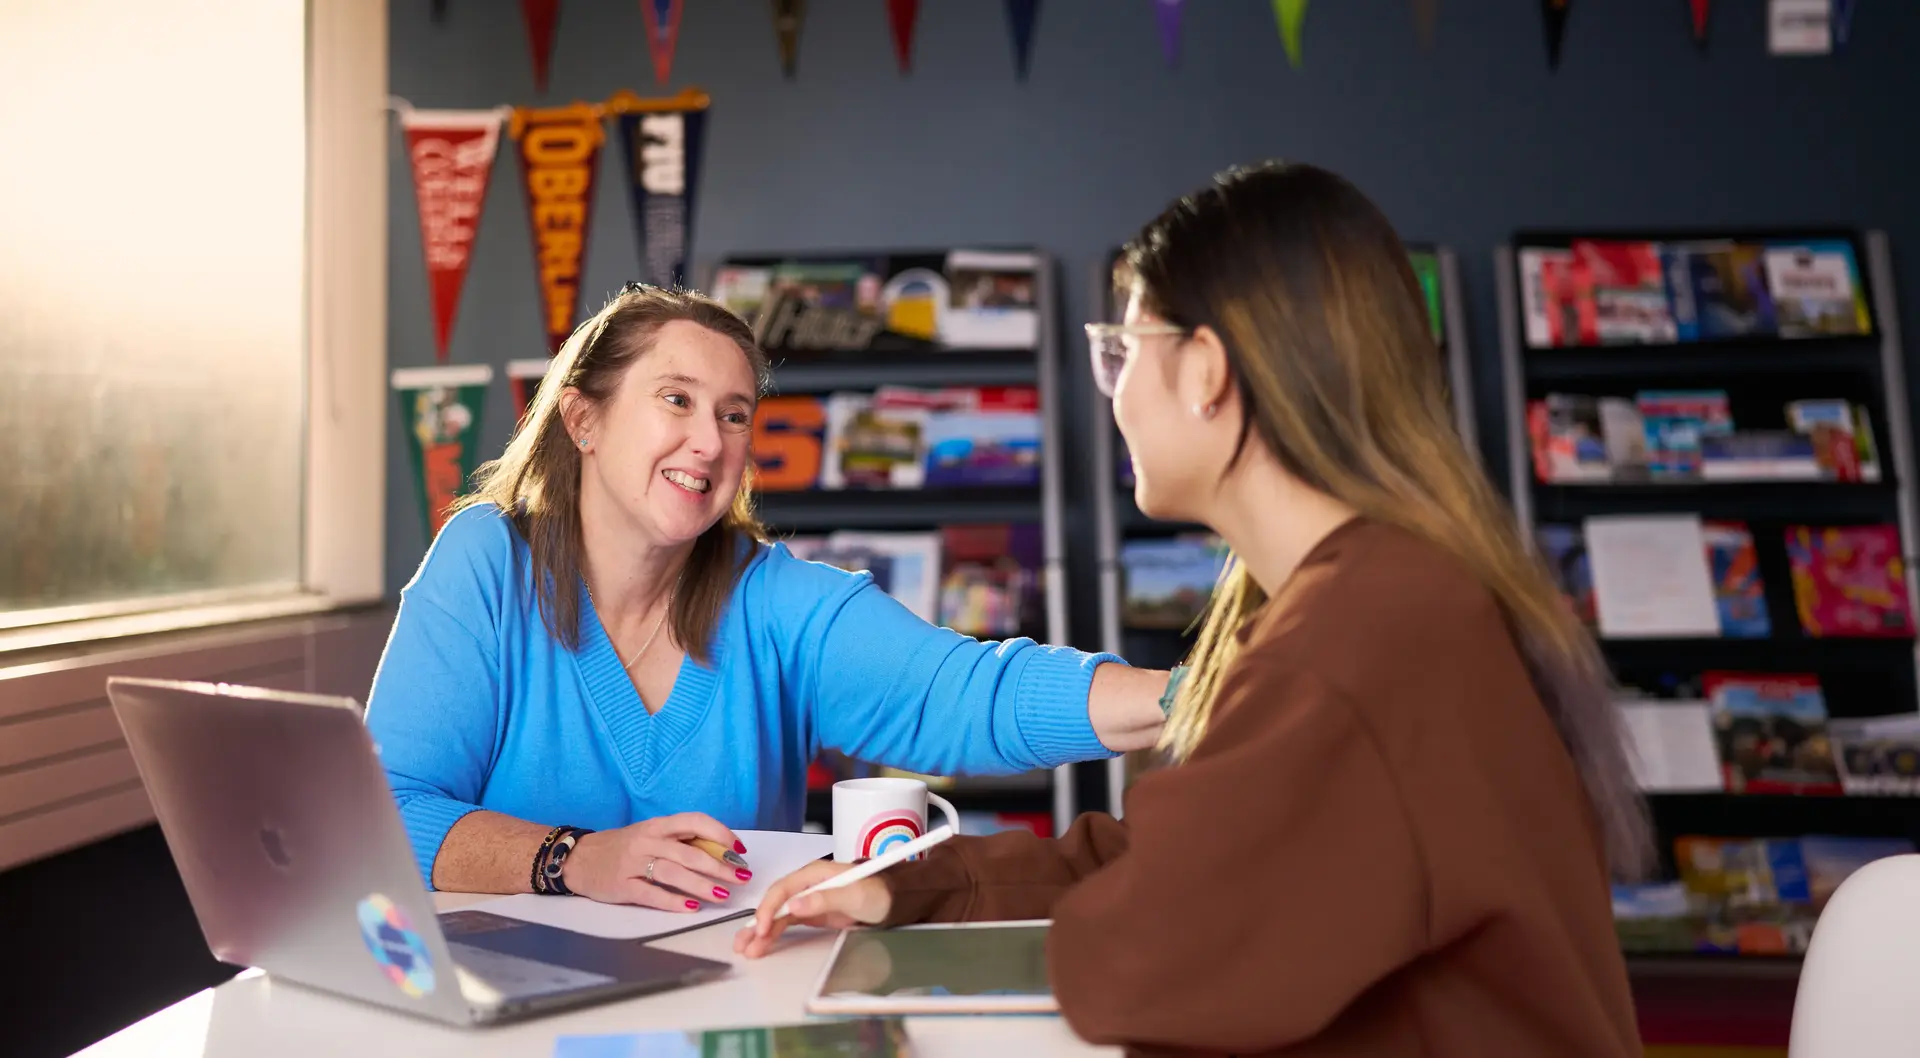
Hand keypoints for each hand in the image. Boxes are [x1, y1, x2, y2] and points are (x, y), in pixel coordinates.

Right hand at [560, 813, 749, 911]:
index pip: (694, 821)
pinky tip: (690, 908)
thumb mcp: (651, 835)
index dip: (720, 833)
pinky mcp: (621, 885)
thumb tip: (721, 852)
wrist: (579, 858)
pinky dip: (672, 901)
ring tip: (722, 895)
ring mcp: (633, 863)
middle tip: (741, 878)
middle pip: (689, 852)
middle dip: (720, 866)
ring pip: (673, 872)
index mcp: (658, 825)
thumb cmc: (623, 847)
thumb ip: (680, 841)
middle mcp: (647, 840)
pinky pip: (651, 893)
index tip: (739, 850)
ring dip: (701, 885)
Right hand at [731, 860, 891, 958]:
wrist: (892, 901)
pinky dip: (774, 934)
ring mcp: (808, 899)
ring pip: (778, 915)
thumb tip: (795, 904)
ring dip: (761, 932)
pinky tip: (762, 945)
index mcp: (814, 874)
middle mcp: (807, 885)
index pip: (782, 889)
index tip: (762, 928)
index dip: (769, 908)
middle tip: (743, 942)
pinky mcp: (811, 913)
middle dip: (757, 922)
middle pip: (775, 903)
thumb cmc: (877, 892)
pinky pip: (787, 923)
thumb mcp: (854, 896)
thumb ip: (825, 899)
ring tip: (746, 949)